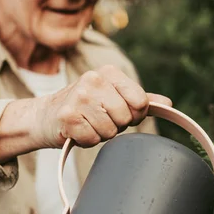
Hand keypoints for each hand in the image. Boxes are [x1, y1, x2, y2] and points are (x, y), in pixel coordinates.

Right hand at [35, 65, 171, 147]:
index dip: (134, 114)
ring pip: (111, 131)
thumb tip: (168, 102)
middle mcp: (93, 80)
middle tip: (99, 118)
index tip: (120, 112)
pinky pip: (93, 139)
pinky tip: (78, 131)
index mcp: (108, 72)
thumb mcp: (112, 97)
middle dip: (116, 125)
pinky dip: (87, 141)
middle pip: (126, 118)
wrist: (46, 116)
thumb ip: (139, 98)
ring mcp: (79, 97)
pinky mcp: (67, 117)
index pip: (141, 102)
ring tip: (88, 124)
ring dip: (101, 134)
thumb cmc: (85, 108)